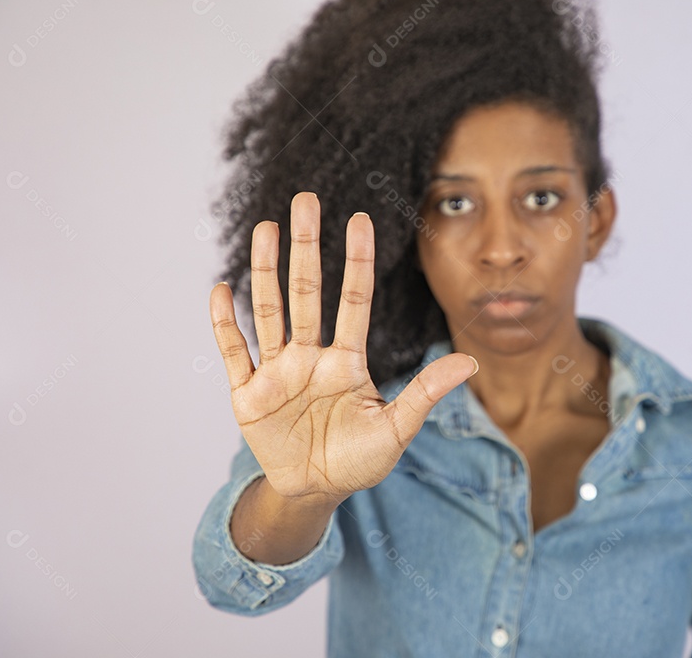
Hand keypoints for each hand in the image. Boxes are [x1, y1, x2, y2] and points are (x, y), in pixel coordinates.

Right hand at [208, 192, 477, 503]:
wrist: (316, 491)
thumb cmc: (359, 459)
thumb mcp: (397, 428)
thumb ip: (426, 393)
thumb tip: (471, 362)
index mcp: (347, 360)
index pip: (353, 300)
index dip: (357, 261)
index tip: (360, 220)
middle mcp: (311, 355)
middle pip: (307, 291)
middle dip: (306, 246)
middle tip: (305, 200)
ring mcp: (278, 371)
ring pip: (270, 310)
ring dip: (266, 270)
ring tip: (266, 228)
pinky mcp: (248, 395)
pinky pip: (235, 352)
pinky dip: (227, 323)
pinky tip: (221, 289)